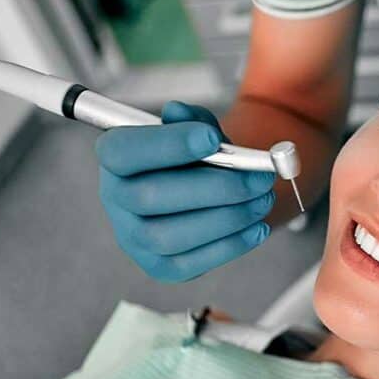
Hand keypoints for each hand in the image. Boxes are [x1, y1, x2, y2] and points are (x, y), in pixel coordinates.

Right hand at [96, 101, 276, 281]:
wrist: (209, 190)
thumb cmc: (199, 157)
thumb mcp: (199, 129)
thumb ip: (193, 119)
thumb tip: (178, 112)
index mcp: (115, 158)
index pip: (124, 152)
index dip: (167, 145)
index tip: (211, 138)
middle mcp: (116, 199)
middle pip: (150, 197)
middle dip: (214, 188)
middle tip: (260, 178)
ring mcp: (134, 237)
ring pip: (171, 235)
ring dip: (227, 218)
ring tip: (263, 200)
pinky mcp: (160, 267)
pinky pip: (191, 264)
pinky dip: (230, 246)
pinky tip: (258, 228)